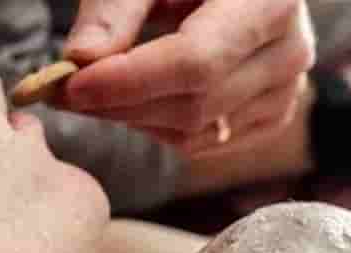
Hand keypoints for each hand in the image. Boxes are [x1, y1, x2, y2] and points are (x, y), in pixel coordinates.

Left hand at [60, 0, 314, 153]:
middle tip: (60, 92)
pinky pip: (207, 141)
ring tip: (94, 90)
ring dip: (135, 118)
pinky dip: (161, 128)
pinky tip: (136, 100)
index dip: (131, 81)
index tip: (71, 85)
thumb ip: (115, 7)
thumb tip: (79, 61)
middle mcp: (290, 51)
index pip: (197, 62)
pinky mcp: (273, 115)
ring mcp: (287, 90)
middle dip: (120, 104)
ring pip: (197, 131)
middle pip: (195, 104)